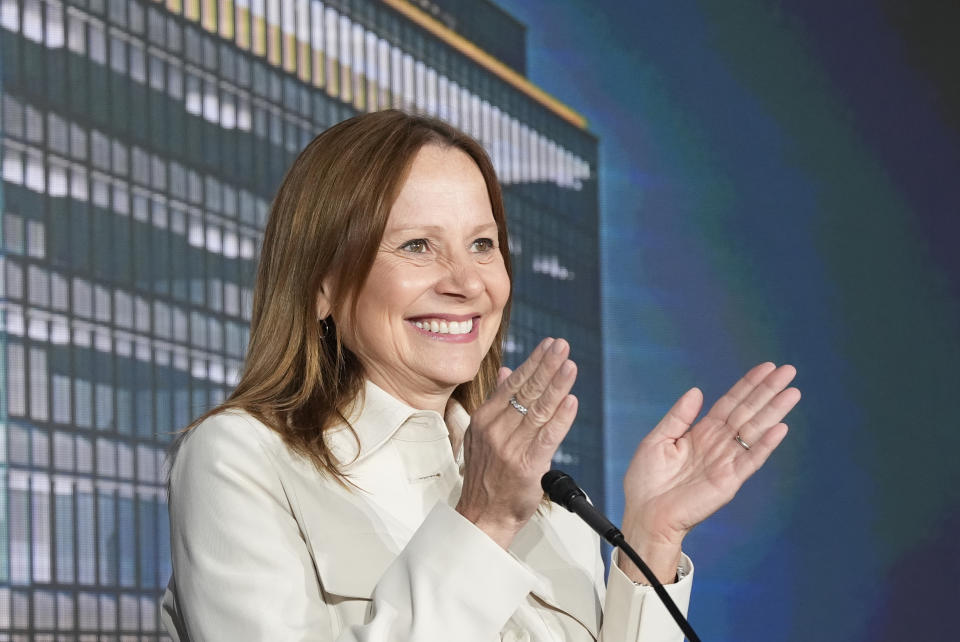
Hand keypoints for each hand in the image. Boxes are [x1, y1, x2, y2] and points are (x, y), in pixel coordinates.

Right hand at [456, 338, 578, 547]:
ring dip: (557, 386)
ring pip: (538, 410)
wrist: (482, 516)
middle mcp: (496, 430)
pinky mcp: (527, 466)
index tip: (549, 345)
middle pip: (526, 392)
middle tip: (562, 346)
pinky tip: (571, 402)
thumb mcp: (481, 435)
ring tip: (570, 366)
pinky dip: (561, 419)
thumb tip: (507, 372)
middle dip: (546, 365)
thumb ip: (496, 403)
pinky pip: (547, 437)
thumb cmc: (486, 477)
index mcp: (484, 419)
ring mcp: (511, 448)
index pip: (512, 384)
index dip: (533, 362)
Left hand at [618, 363, 799, 582]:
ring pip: (755, 430)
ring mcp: (726, 461)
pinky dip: (766, 444)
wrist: (646, 515)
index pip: (730, 403)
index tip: (766, 368)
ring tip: (792, 393)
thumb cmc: (646, 482)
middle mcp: (717, 444)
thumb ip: (678, 416)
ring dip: (774, 411)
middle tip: (789, 371)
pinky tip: (780, 428)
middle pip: (748, 411)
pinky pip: (751, 459)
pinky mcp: (729, 481)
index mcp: (701, 433)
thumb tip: (697, 391)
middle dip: (768, 391)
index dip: (748, 385)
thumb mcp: (657, 440)